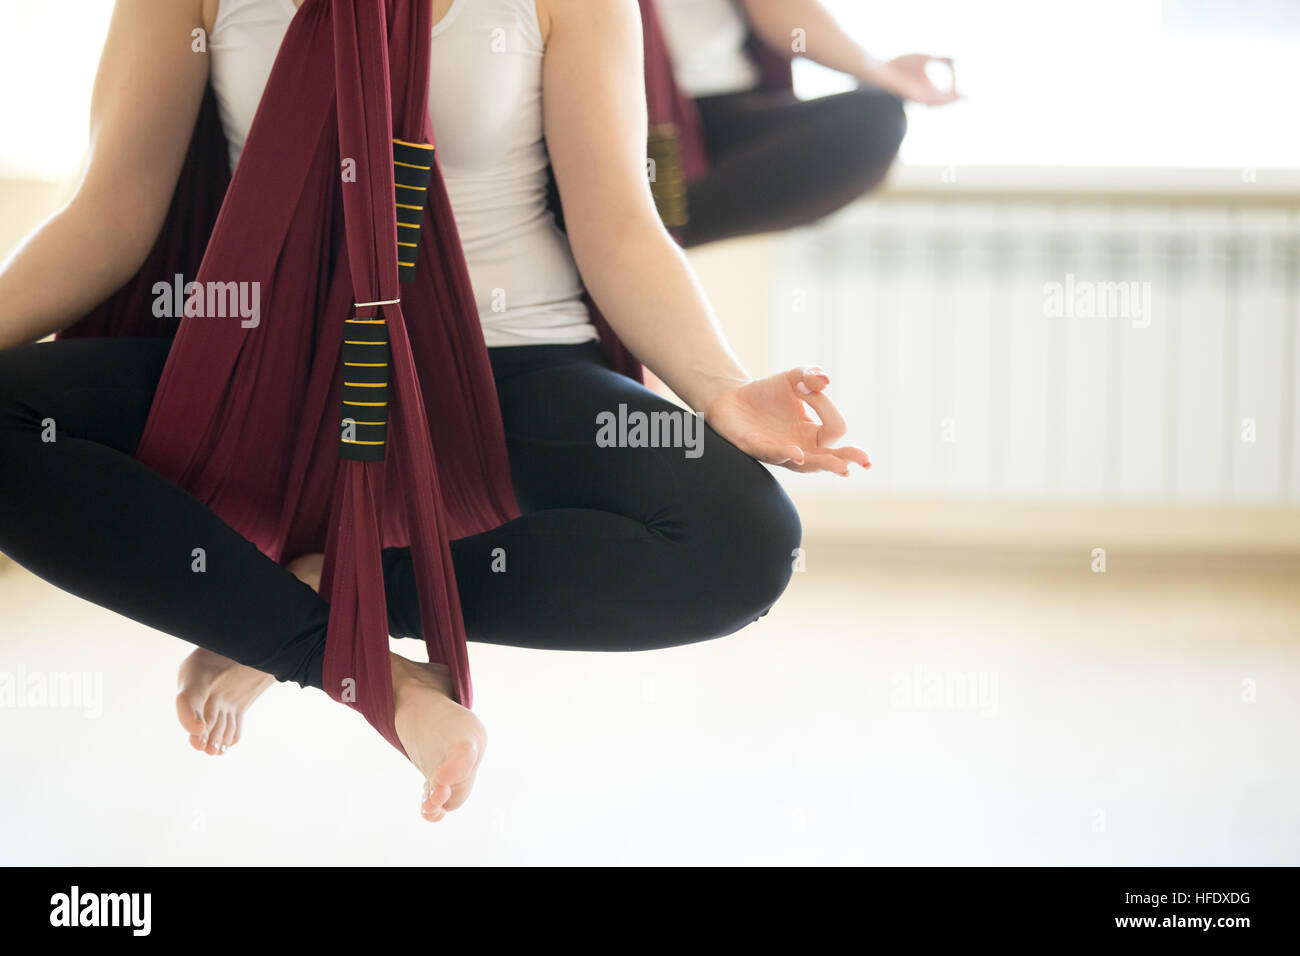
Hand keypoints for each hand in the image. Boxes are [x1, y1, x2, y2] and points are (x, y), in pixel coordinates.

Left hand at [703, 366, 869, 475]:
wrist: (732, 397)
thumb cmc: (767, 393)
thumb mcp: (793, 377)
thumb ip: (810, 375)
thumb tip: (825, 380)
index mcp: (813, 433)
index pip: (835, 429)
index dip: (826, 406)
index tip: (805, 386)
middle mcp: (801, 447)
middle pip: (832, 458)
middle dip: (849, 458)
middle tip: (864, 460)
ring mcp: (780, 451)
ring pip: (807, 465)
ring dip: (824, 464)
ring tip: (842, 466)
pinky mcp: (756, 448)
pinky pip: (774, 455)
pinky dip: (786, 454)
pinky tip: (798, 454)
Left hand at [870, 54, 960, 106]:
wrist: (881, 70)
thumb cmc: (900, 65)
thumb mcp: (924, 58)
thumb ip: (938, 58)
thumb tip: (951, 57)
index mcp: (928, 89)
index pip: (945, 95)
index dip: (956, 95)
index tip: (966, 94)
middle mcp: (923, 95)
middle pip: (941, 102)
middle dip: (953, 100)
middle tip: (965, 98)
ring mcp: (916, 97)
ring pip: (933, 103)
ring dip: (945, 101)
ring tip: (956, 98)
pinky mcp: (909, 95)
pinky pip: (923, 99)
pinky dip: (933, 98)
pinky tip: (939, 96)